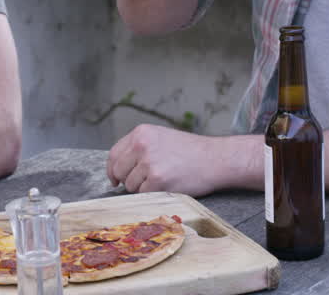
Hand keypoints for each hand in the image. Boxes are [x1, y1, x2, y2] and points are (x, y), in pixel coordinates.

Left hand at [107, 124, 236, 195]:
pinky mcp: (158, 180)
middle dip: (127, 180)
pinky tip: (167, 186)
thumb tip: (118, 168)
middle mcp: (142, 145)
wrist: (216, 159)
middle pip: (119, 171)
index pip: (114, 154)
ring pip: (130, 185)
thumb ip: (139, 148)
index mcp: (141, 133)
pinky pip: (143, 194)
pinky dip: (153, 194)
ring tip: (163, 180)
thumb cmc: (191, 151)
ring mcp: (149, 162)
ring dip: (142, 188)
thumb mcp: (161, 138)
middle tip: (143, 183)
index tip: (115, 179)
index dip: (113, 170)